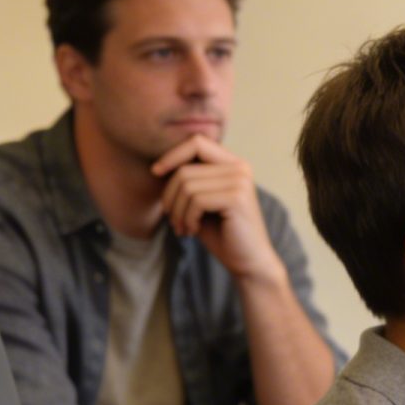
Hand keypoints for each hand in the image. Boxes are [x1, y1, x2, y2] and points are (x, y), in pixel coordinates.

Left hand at [152, 135, 284, 284]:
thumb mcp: (200, 202)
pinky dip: (187, 218)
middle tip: (173, 219)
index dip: (172, 155)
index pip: (196, 142)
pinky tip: (192, 230)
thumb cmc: (222, 233)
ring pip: (187, 185)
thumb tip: (158, 166)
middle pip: (185, 168)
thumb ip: (188, 181)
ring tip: (183, 227)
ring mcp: (240, 181)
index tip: (155, 173)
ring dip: (177, 211)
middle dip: (170, 196)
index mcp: (233, 163)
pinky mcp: (237, 198)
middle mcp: (240, 167)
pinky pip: (196, 200)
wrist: (248, 262)